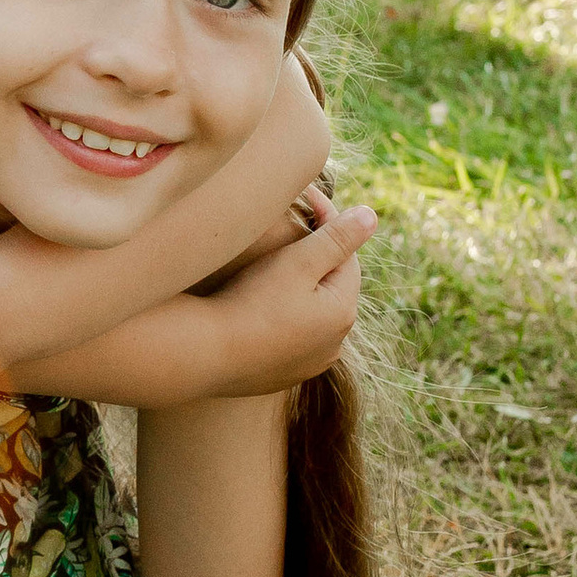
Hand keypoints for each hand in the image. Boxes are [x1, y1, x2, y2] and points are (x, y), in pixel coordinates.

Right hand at [200, 201, 375, 390]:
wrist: (205, 354)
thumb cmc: (252, 301)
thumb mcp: (298, 261)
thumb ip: (337, 237)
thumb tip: (371, 216)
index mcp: (343, 312)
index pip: (347, 257)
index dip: (330, 224)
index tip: (306, 199)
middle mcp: (334, 344)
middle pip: (332, 287)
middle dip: (317, 258)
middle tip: (290, 230)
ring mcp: (308, 364)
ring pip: (313, 315)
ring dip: (303, 291)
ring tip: (275, 269)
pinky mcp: (282, 376)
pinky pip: (292, 339)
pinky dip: (285, 319)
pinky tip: (262, 308)